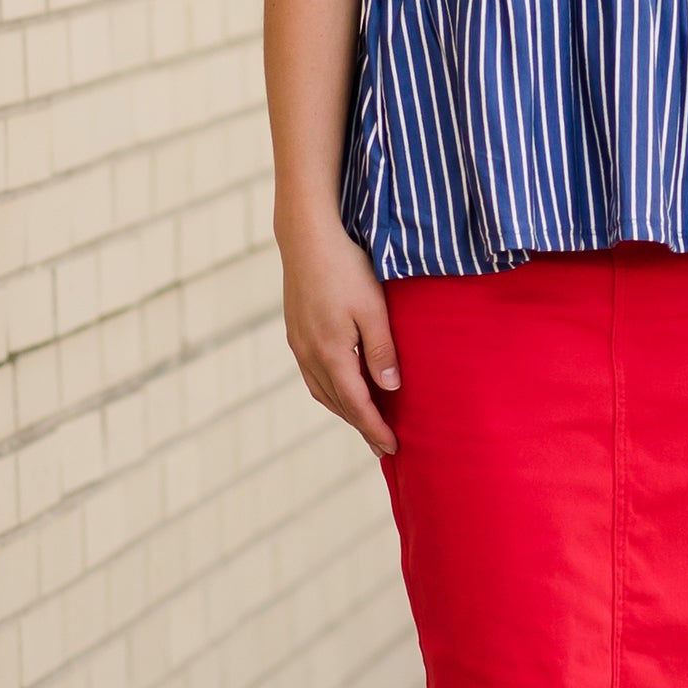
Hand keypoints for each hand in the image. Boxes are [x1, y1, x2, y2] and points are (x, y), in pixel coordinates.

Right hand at [278, 216, 400, 454]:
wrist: (307, 238)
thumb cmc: (346, 268)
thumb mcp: (373, 309)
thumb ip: (381, 351)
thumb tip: (390, 388)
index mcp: (331, 354)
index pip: (357, 405)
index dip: (375, 428)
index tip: (392, 448)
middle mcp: (310, 355)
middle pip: (337, 403)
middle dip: (361, 425)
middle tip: (382, 444)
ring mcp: (299, 344)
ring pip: (322, 391)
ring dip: (344, 410)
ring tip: (365, 421)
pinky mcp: (295, 332)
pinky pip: (313, 375)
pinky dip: (331, 391)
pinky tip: (342, 387)